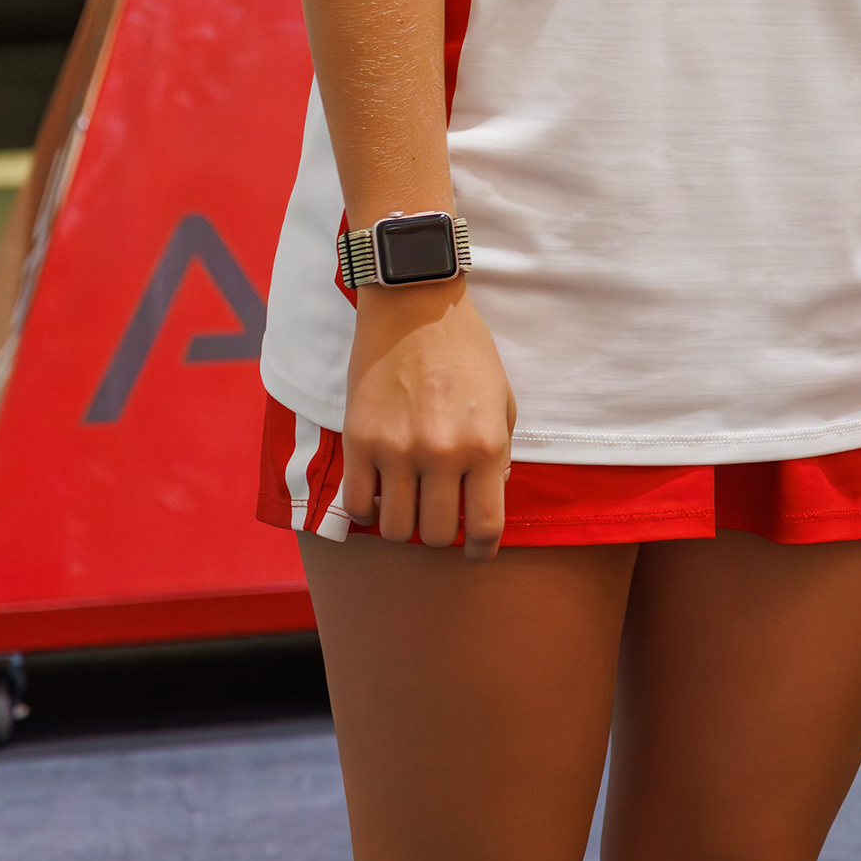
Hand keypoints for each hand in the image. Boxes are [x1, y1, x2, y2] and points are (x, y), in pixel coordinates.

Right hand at [339, 279, 515, 555]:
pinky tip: (379, 493)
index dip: (482, 550)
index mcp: (485, 445)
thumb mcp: (502, 401)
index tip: (476, 552)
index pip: (486, 526)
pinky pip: (357, 504)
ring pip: (394, 528)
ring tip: (409, 504)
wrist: (416, 308)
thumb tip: (489, 495)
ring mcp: (396, 450)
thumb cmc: (467, 352)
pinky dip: (368, 509)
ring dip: (403, 524)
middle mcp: (441, 454)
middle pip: (436, 534)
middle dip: (441, 535)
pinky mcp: (358, 441)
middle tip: (440, 518)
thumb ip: (499, 453)